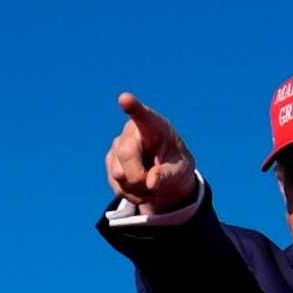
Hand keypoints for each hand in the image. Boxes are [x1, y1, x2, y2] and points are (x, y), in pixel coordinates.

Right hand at [106, 94, 200, 213]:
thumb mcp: (181, 171)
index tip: (124, 98)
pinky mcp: (110, 164)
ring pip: (118, 173)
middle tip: (152, 185)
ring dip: (137, 187)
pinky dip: (131, 194)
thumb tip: (150, 182)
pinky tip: (141, 188)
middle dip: (138, 176)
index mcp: (154, 126)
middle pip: (125, 154)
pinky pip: (116, 186)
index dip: (133, 107)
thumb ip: (168, 175)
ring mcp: (117, 147)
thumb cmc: (176, 165)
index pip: (142, 115)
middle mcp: (132, 132)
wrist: (165, 176)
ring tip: (150, 184)